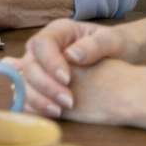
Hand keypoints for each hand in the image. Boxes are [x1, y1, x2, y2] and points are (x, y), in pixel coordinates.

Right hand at [12, 18, 138, 115]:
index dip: (49, 62)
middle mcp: (43, 48)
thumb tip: (72, 56)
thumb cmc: (117, 46)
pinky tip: (51, 114)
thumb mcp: (114, 41)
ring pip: (24, 81)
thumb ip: (96, 45)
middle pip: (30, 65)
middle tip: (68, 101)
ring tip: (58, 111)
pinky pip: (28, 94)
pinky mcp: (39, 84)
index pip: (42, 43)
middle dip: (46, 85)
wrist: (121, 60)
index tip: (67, 79)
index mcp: (59, 31)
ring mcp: (39, 66)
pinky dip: (35, 106)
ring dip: (38, 98)